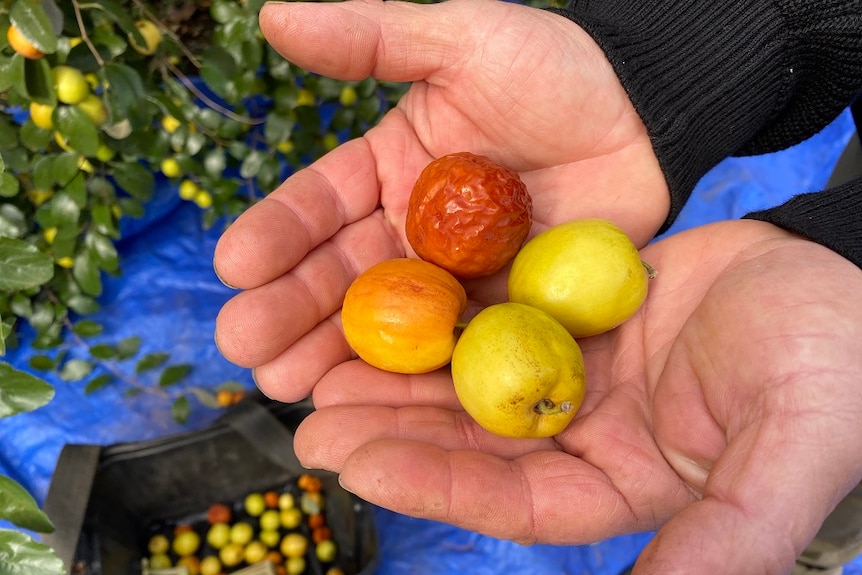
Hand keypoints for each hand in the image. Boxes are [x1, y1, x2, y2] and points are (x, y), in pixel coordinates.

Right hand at [214, 0, 667, 388]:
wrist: (646, 120)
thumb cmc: (556, 72)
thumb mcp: (462, 38)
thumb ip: (372, 36)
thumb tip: (274, 15)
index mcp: (387, 171)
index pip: (318, 205)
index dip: (275, 234)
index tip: (233, 266)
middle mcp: (409, 232)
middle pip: (337, 277)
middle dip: (287, 311)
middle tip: (245, 348)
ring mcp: (452, 282)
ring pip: (383, 325)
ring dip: (330, 356)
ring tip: (284, 387)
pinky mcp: (498, 316)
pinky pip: (448, 351)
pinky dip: (409, 379)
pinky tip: (368, 403)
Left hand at [291, 220, 861, 573]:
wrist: (847, 281)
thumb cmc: (837, 368)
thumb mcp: (789, 451)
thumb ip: (725, 536)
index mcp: (625, 484)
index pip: (516, 499)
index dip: (438, 483)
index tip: (360, 465)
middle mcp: (588, 435)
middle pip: (476, 442)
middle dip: (394, 433)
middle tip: (312, 421)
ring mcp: (577, 372)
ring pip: (473, 379)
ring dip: (403, 376)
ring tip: (325, 368)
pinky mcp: (574, 314)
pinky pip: (498, 312)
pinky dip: (447, 311)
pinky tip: (394, 300)